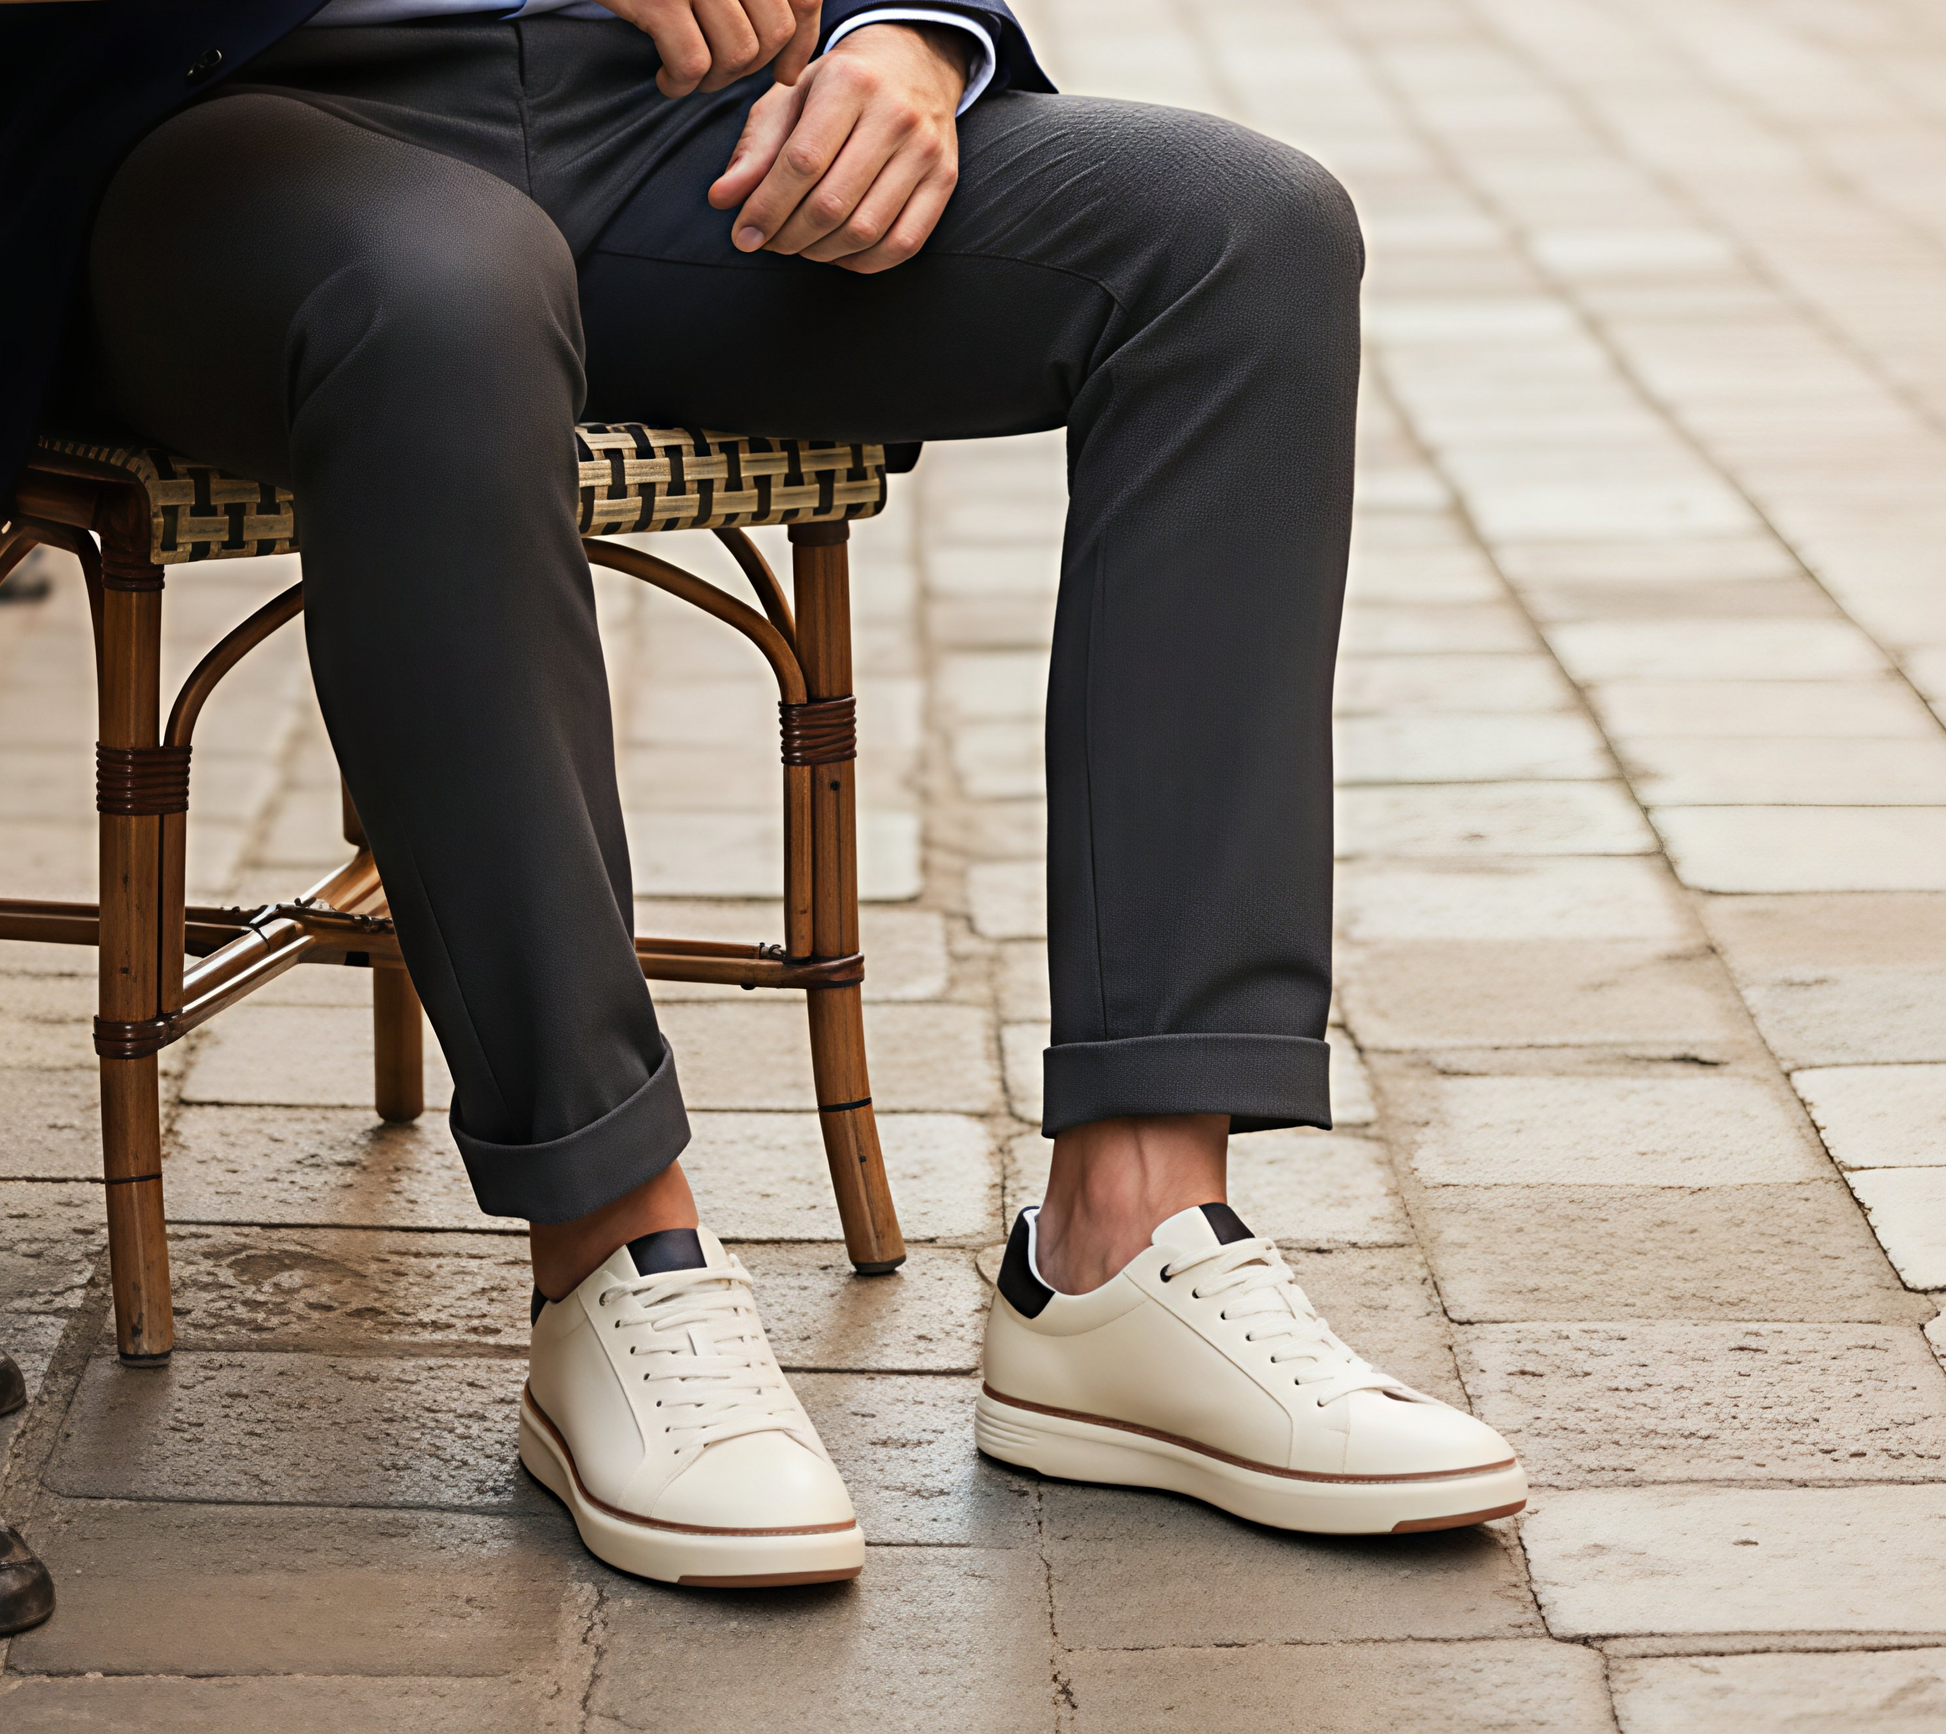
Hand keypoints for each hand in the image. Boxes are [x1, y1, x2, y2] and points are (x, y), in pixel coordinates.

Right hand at [595, 0, 821, 97]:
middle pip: (773, 33)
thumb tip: (790, 68)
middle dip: (749, 68)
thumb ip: (751, 2)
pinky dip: (679, 84)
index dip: (801, 44)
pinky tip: (663, 80)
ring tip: (689, 75)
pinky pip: (693, 62)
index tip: (783, 73)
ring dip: (714, 81)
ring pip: (737, 53)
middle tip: (715, 71)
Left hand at [707, 22, 967, 273]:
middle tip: (770, 242)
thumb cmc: (840, 87)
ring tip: (799, 245)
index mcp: (849, 83)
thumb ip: (754, 151)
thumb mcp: (790, 101)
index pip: (801, 163)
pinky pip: (902, 244)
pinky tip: (837, 252)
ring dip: (821, 252)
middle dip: (789, 236)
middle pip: (832, 203)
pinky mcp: (945, 180)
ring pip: (865, 231)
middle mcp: (895, 114)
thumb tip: (723, 200)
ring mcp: (926, 150)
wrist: (911, 66)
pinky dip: (862, 262)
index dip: (767, 208)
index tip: (744, 235)